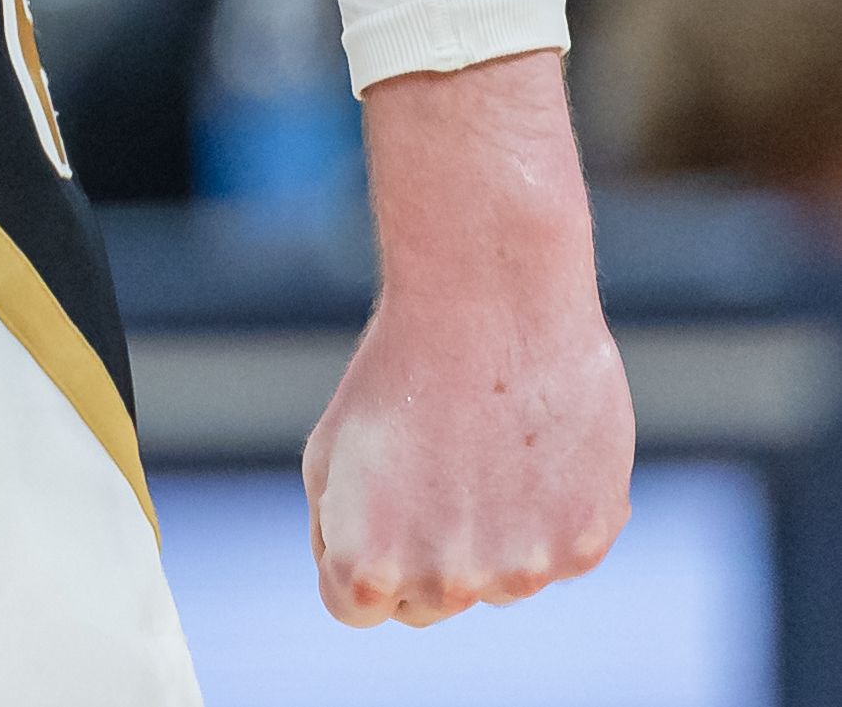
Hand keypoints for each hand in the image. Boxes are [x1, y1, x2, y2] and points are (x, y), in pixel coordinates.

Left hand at [304, 52, 630, 624]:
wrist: (489, 307)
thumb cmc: (397, 374)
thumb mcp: (331, 454)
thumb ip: (339, 538)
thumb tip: (364, 590)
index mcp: (370, 566)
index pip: (357, 608)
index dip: (361, 553)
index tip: (375, 503)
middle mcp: (448, 583)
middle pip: (429, 604)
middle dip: (422, 551)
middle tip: (432, 471)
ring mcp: (522, 570)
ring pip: (498, 580)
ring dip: (489, 535)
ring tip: (482, 452)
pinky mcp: (584, 545)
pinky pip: (555, 552)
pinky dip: (545, 515)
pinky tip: (531, 452)